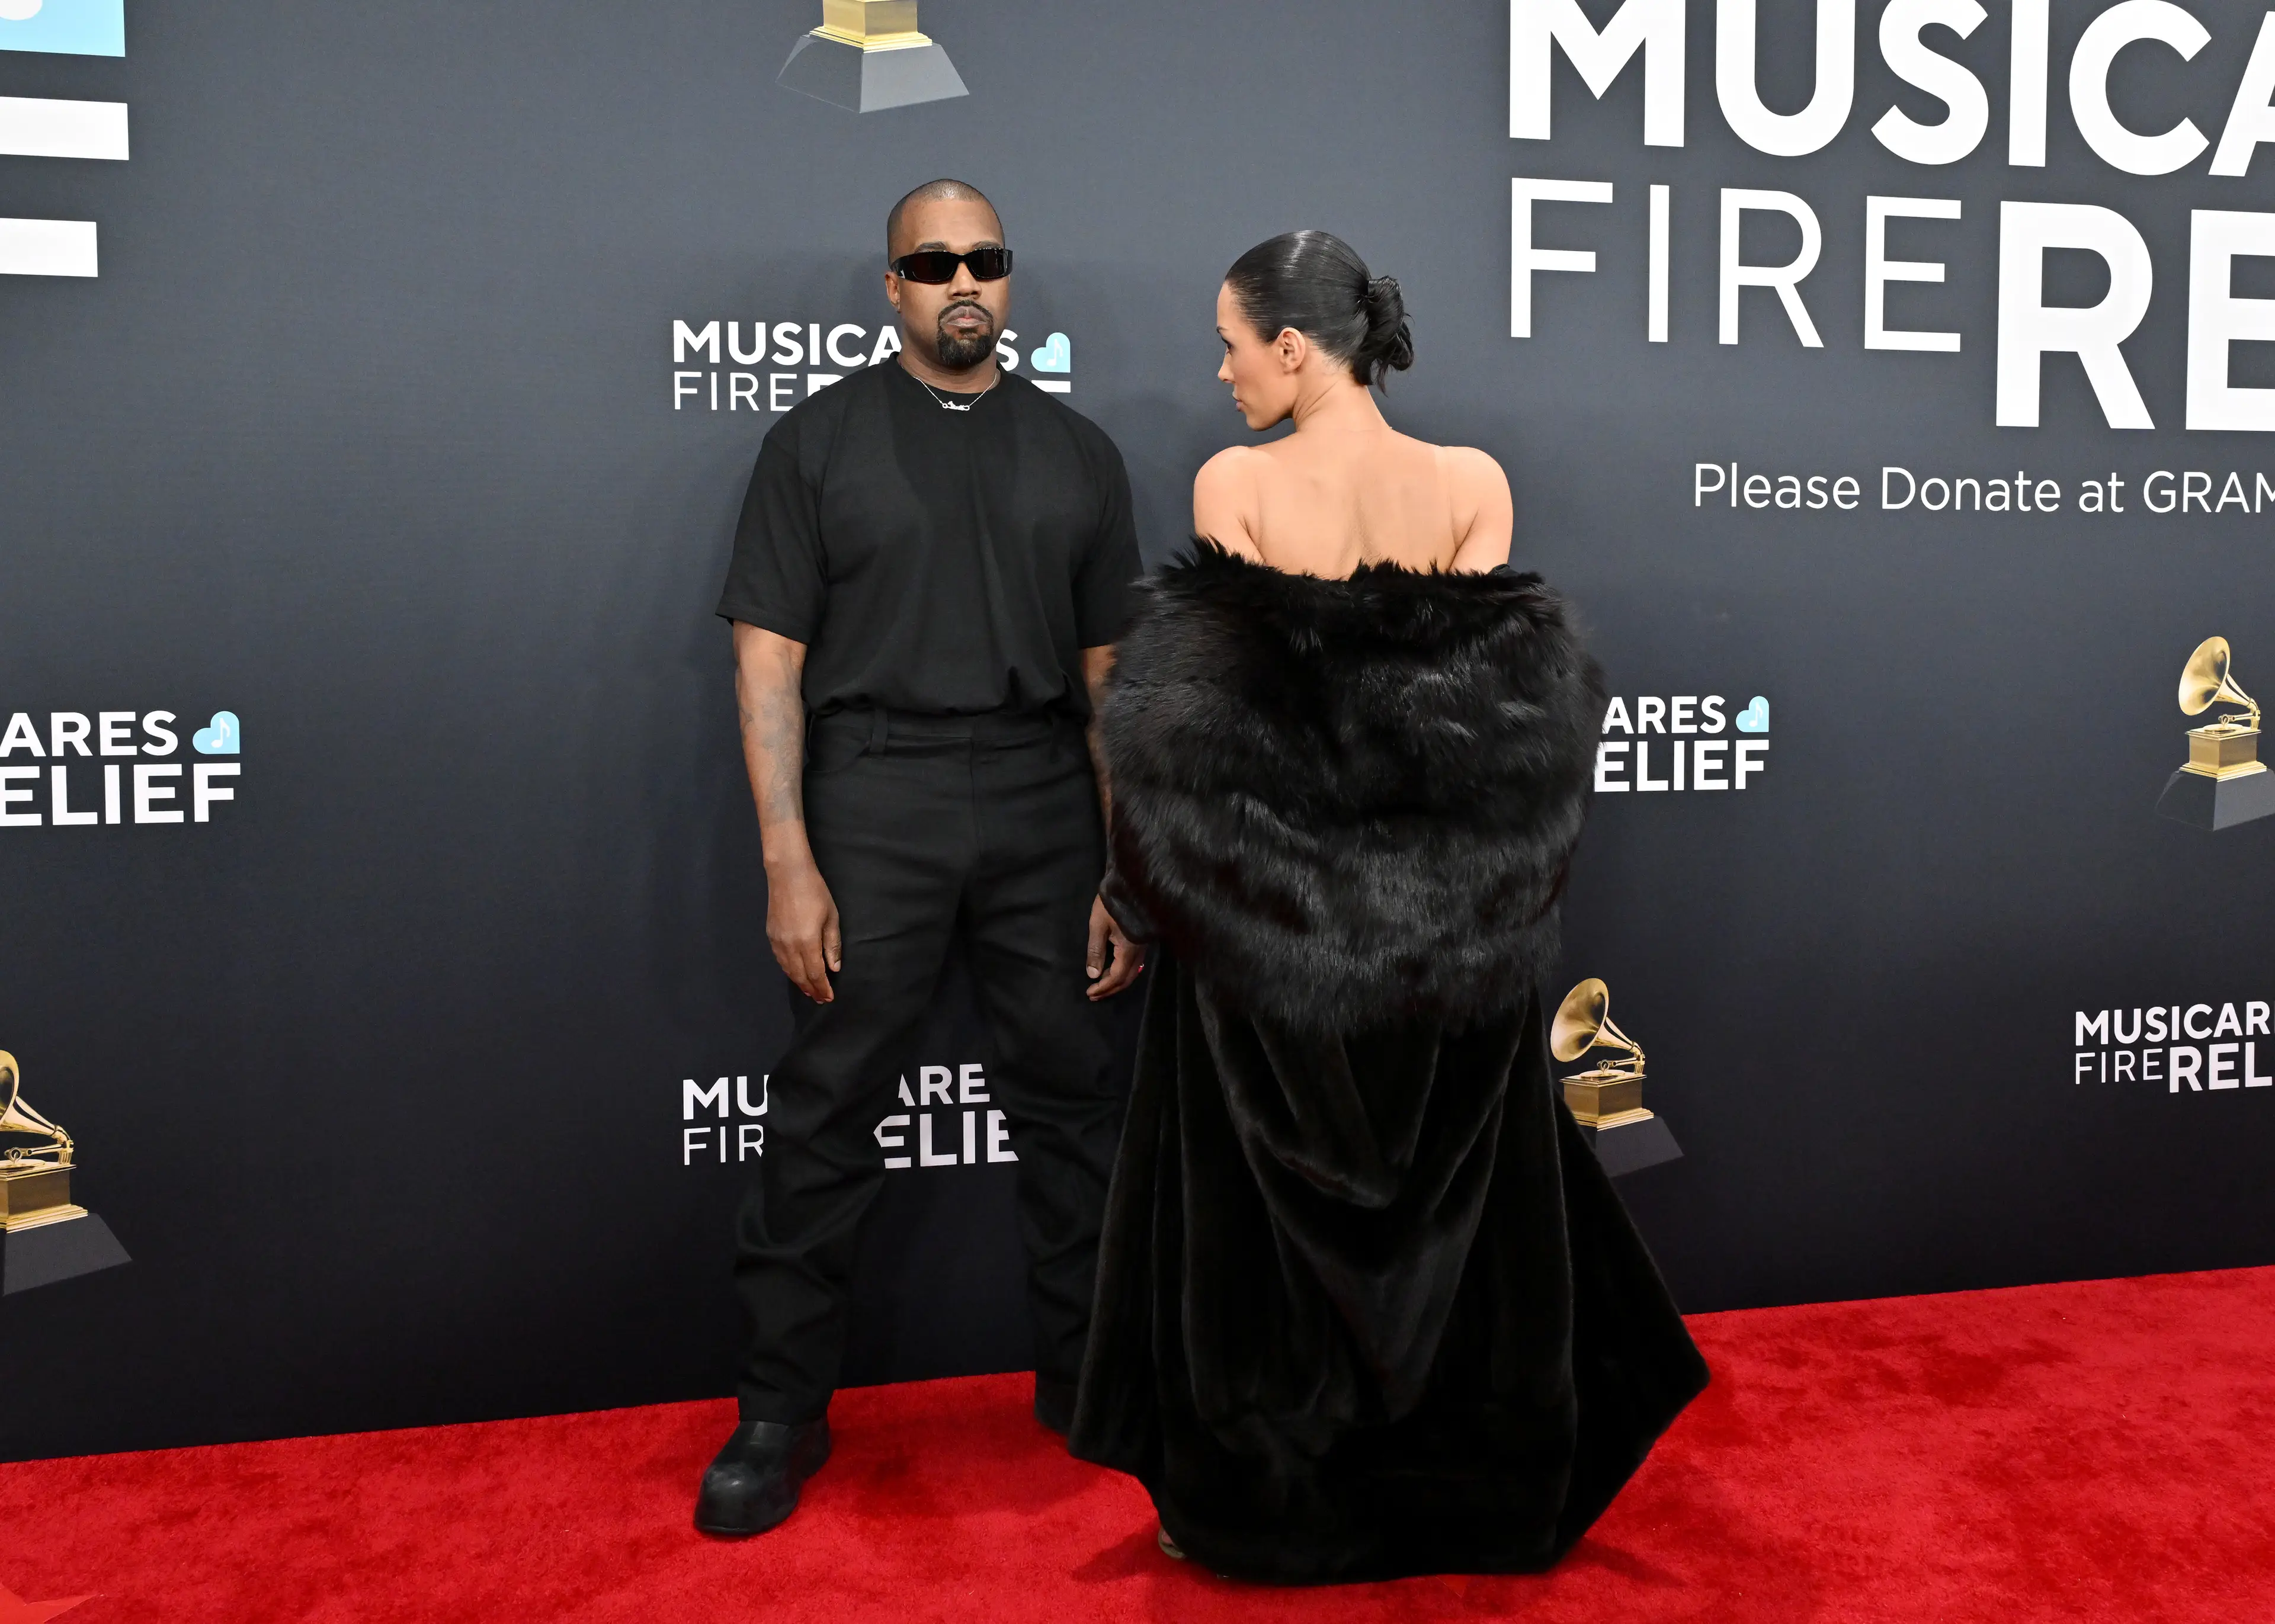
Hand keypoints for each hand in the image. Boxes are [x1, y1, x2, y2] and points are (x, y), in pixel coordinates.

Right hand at [767, 856, 841, 1002]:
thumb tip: (834, 968)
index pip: (815, 974)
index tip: (829, 997)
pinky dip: (789, 971)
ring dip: (799, 983)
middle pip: (800, 976)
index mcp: (807, 942)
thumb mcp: (831, 918)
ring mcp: (777, 941)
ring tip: (809, 991)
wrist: (788, 874)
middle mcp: (789, 946)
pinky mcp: (771, 935)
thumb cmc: (815, 892)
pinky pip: (780, 960)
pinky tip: (795, 973)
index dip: (822, 987)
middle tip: (821, 999)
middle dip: (811, 989)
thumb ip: (832, 945)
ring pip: (788, 970)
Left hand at [1086, 894, 1145, 1000]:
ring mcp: (1143, 946)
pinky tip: (1112, 971)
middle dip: (1111, 989)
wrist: (1132, 883)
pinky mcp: (1142, 941)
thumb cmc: (1112, 903)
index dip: (1104, 987)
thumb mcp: (1098, 925)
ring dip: (1117, 982)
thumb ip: (1096, 951)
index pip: (1117, 977)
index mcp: (1128, 949)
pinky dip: (1123, 973)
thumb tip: (1093, 974)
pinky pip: (1135, 964)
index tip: (1090, 992)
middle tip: (1094, 995)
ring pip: (1132, 972)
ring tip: (1101, 986)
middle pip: (1127, 979)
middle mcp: (1139, 952)